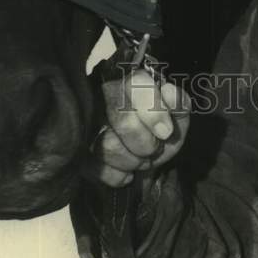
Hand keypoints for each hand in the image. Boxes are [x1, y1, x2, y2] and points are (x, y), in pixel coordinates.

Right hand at [85, 69, 190, 187]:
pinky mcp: (79, 150)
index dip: (153, 110)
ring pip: (108, 146)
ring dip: (133, 160)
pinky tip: (127, 172)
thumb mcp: (177, 116)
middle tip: (154, 148)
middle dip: (146, 144)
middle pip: (123, 121)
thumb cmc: (159, 129)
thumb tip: (169, 93)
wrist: (144, 154)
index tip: (166, 132)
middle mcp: (104, 96)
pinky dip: (118, 176)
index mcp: (131, 81)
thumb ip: (179, 103)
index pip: (136, 84)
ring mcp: (88, 123)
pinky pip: (95, 168)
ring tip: (141, 159)